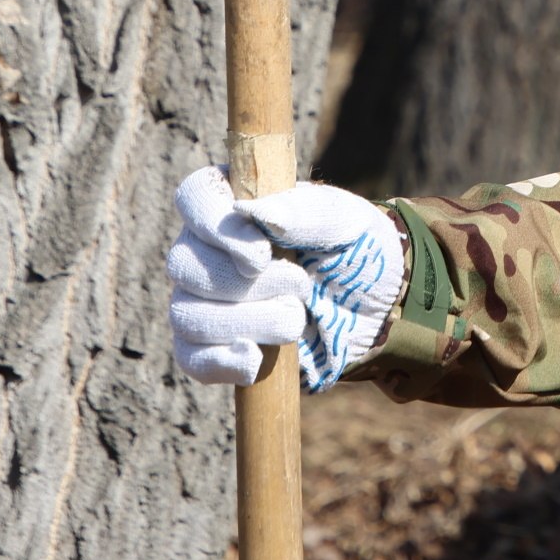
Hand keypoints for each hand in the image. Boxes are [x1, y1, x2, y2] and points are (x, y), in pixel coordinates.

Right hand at [167, 166, 405, 392]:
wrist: (376, 307)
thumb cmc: (355, 248)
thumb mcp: (345, 221)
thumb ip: (303, 211)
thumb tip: (250, 211)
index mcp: (236, 199)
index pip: (195, 197)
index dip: (214, 225)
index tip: (261, 255)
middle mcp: (208, 246)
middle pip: (183, 264)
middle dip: (245, 285)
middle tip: (301, 285)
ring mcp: (204, 298)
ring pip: (186, 314)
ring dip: (247, 322)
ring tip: (297, 319)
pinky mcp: (214, 344)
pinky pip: (192, 358)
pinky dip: (222, 362)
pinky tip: (254, 360)